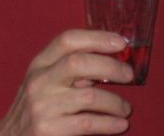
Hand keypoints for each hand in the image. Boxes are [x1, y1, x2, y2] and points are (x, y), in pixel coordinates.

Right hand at [0, 29, 133, 135]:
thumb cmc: (34, 108)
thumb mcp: (44, 82)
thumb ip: (69, 71)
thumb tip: (108, 63)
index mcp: (39, 64)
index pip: (67, 40)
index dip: (96, 38)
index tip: (120, 42)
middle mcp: (39, 81)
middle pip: (78, 63)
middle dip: (110, 67)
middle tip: (129, 75)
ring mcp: (42, 106)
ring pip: (89, 96)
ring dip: (115, 102)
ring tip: (125, 108)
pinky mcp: (48, 130)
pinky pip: (89, 123)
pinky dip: (109, 124)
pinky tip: (119, 125)